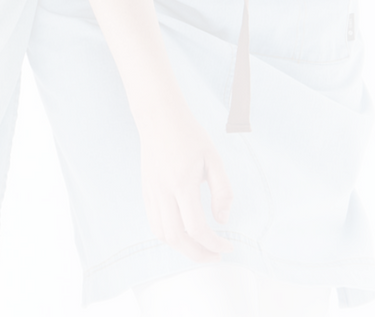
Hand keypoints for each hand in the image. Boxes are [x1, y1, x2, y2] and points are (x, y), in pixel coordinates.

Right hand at [137, 107, 233, 261]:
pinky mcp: (146, 191)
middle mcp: (163, 191)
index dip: (214, 244)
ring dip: (182, 247)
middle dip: (197, 254)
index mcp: (182, 184)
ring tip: (200, 248)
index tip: (228, 246)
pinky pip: (154, 222)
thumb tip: (222, 219)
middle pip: (177, 238)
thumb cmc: (189, 136)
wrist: (158, 118)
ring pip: (162, 233)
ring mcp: (151, 192)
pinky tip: (184, 233)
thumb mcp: (214, 160)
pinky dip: (169, 235)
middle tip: (215, 256)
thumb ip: (223, 192)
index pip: (196, 228)